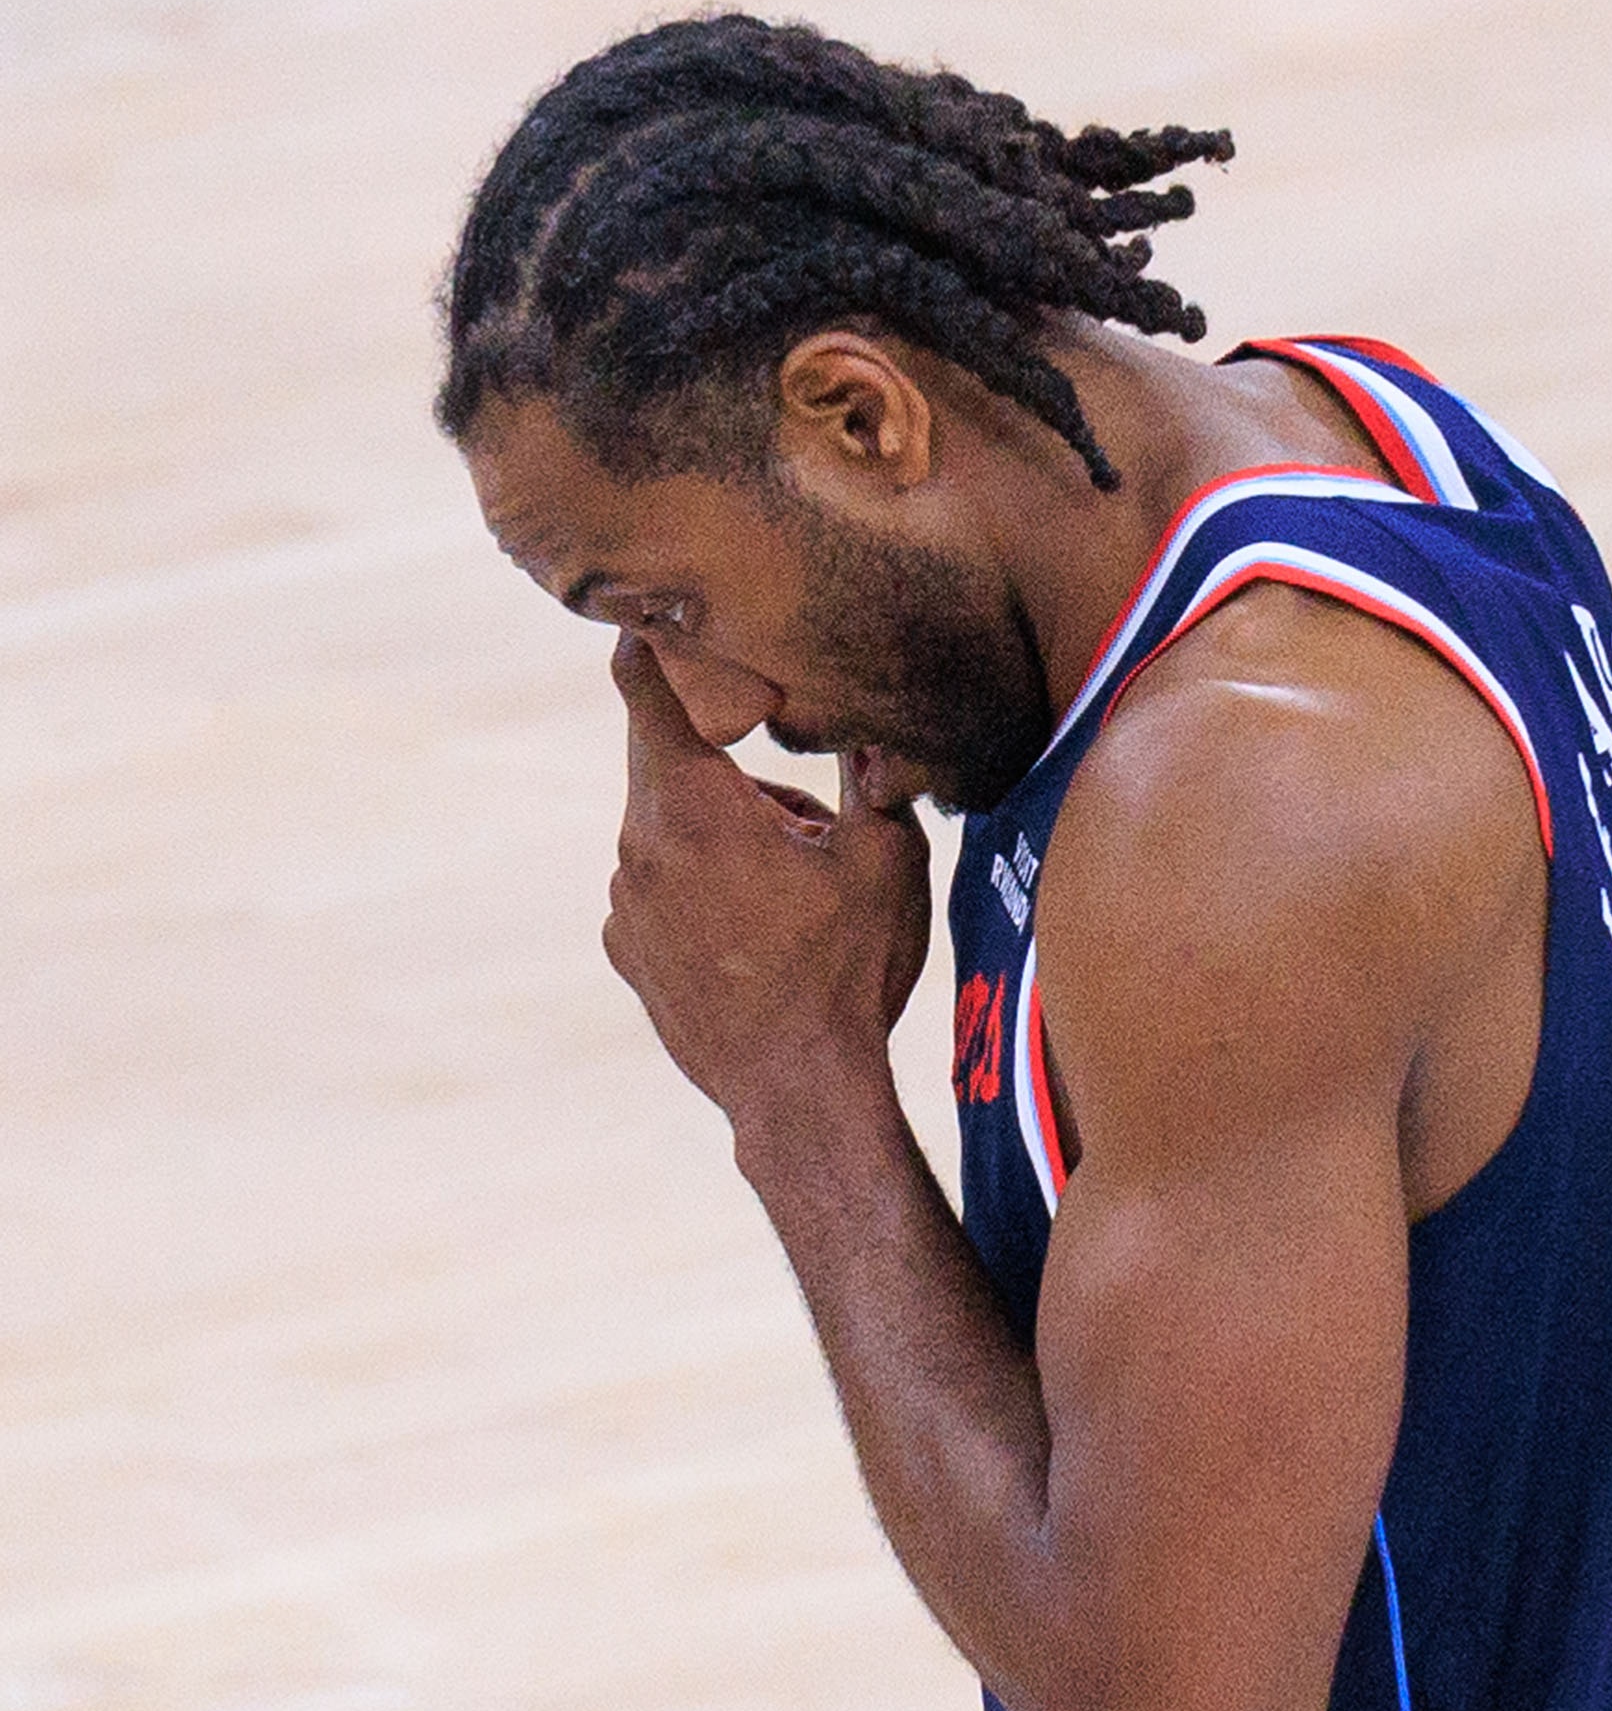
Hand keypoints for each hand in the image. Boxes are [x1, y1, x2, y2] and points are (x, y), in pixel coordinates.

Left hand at [602, 634, 931, 1124]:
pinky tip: (754, 935)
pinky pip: (656, 889)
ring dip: (715, 834)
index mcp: (694, 805)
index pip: (643, 685)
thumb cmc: (848, 972)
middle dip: (727, 767)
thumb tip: (874, 718)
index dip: (651, 642)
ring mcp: (624, 904)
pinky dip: (695, 890)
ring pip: (665, 828)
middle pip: (665, 761)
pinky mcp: (626, 950)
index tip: (659, 616)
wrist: (800, 1094)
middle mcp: (639, 845)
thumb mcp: (888, 861)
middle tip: (800, 820)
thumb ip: (872, 773)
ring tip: (788, 892)